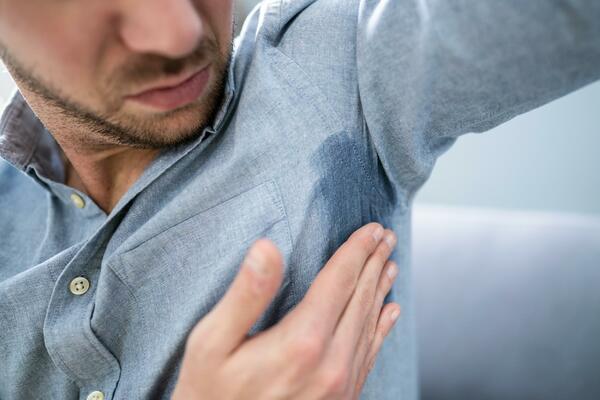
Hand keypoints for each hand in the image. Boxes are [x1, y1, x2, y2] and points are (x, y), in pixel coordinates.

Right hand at [172, 223, 399, 399]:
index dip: (356, 250)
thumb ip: (245, 295)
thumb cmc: (209, 394)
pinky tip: (390, 313)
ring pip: (370, 324)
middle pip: (360, 299)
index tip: (370, 228)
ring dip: (380, 289)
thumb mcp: (211, 343)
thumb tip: (266, 248)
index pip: (339, 281)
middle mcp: (331, 364)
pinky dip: (382, 328)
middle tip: (385, 236)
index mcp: (302, 342)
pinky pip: (370, 354)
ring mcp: (341, 385)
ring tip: (389, 264)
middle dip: (374, 262)